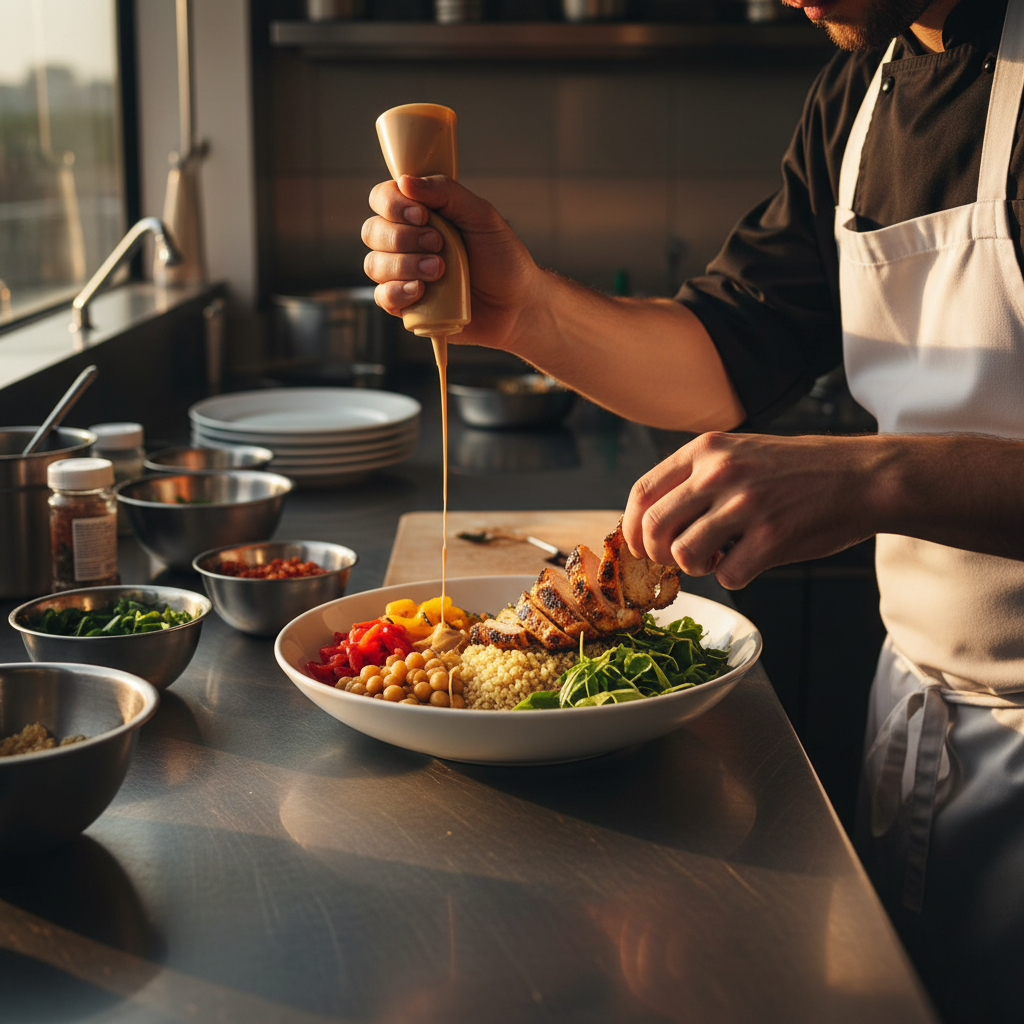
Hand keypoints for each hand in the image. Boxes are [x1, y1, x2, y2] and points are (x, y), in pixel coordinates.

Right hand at [362, 174, 540, 348]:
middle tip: (439, 245)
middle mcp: (406, 242)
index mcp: (420, 215)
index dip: (393, 204)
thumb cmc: (502, 259)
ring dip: (405, 265)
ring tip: (440, 271)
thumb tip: (405, 180)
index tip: (421, 214)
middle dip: (403, 237)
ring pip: (374, 264)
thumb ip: (446, 192)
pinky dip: (397, 292)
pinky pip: (382, 297)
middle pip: (372, 231)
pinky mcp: (407, 305)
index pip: (382, 198)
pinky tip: (421, 291)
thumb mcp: (481, 216)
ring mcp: (403, 275)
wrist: (517, 304)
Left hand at [622, 432, 884, 589]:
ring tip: (718, 559)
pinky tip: (750, 563)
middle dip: (657, 555)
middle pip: (652, 528)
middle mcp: (719, 472)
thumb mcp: (740, 451)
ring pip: (683, 555)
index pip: (641, 493)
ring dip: (695, 569)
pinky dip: (733, 579)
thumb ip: (697, 477)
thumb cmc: (799, 470)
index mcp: (706, 449)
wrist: (863, 475)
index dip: (630, 528)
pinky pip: (728, 576)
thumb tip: (654, 522)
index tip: (638, 547)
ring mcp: (745, 503)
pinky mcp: (772, 535)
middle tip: (678, 561)